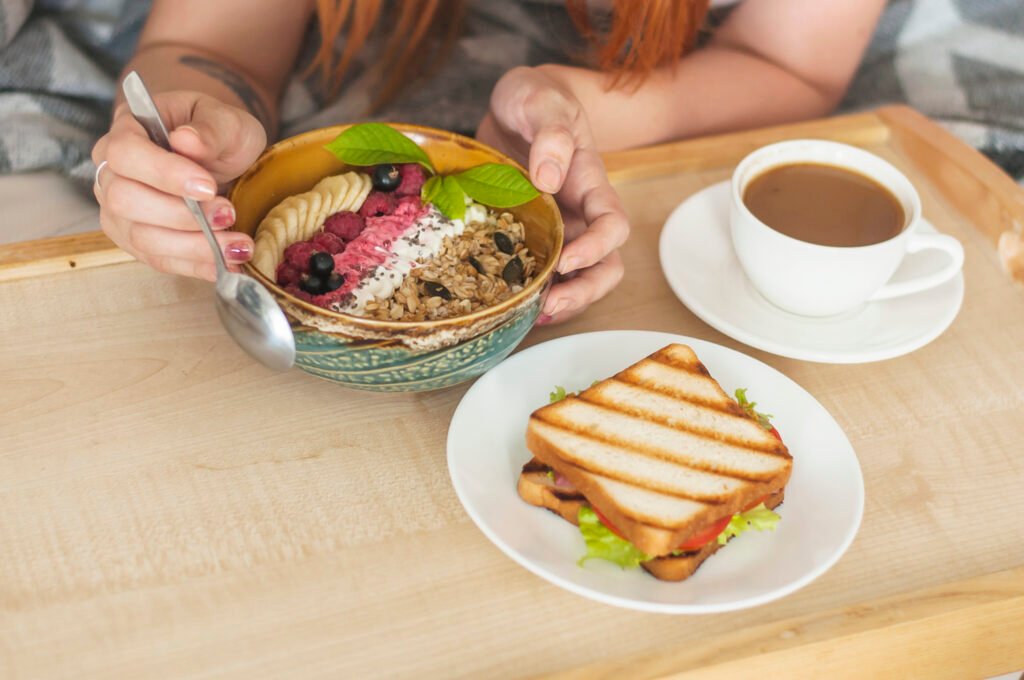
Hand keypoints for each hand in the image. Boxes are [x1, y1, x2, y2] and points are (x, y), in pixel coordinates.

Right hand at [91, 91, 266, 280]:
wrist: (223, 160)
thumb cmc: (218, 134)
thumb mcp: (227, 121)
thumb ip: (210, 129)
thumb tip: (186, 140)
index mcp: (128, 131)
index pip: (126, 154)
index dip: (164, 173)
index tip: (208, 186)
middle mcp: (113, 174)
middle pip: (125, 201)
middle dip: (181, 215)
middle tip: (228, 214)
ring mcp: (121, 213)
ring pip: (143, 238)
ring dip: (194, 246)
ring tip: (239, 245)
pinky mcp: (139, 243)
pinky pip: (161, 261)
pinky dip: (197, 265)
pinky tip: (228, 262)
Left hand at [477, 66, 629, 323]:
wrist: (512, 106)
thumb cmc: (534, 99)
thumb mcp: (540, 101)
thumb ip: (551, 132)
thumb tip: (549, 178)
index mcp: (591, 184)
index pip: (613, 224)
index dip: (597, 248)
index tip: (567, 260)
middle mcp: (579, 215)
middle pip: (604, 266)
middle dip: (584, 291)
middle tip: (549, 305)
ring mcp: (555, 231)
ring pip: (575, 279)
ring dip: (560, 302)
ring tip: (528, 316)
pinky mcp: (527, 239)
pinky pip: (536, 274)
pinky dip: (528, 294)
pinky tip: (508, 305)